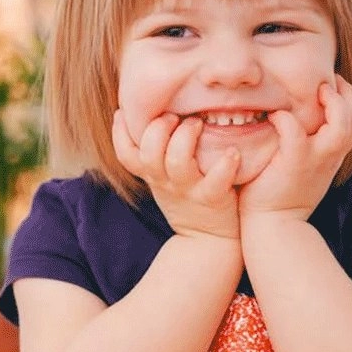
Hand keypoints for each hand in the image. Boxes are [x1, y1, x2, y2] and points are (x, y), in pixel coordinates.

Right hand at [112, 110, 240, 239]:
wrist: (207, 240)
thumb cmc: (186, 197)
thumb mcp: (161, 178)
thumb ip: (155, 151)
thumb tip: (149, 113)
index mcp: (151, 174)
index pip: (125, 153)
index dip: (119, 131)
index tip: (125, 110)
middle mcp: (165, 181)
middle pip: (149, 153)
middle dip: (158, 128)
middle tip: (174, 116)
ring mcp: (188, 190)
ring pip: (177, 162)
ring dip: (186, 137)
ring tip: (198, 123)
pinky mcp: (212, 198)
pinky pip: (216, 181)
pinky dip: (225, 164)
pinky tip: (232, 152)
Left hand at [237, 75, 351, 222]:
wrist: (273, 227)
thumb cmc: (280, 193)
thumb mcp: (302, 166)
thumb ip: (306, 144)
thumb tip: (295, 117)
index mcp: (332, 154)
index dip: (348, 98)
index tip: (332, 84)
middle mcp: (329, 156)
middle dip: (347, 94)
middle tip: (328, 81)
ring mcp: (315, 160)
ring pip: (342, 126)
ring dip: (332, 103)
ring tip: (316, 91)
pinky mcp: (293, 164)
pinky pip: (295, 133)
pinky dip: (287, 120)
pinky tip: (275, 116)